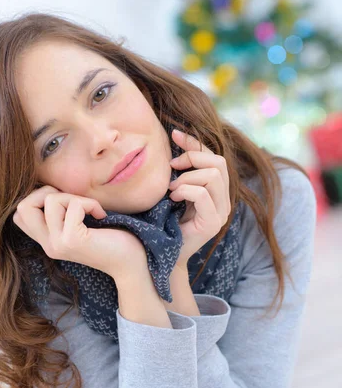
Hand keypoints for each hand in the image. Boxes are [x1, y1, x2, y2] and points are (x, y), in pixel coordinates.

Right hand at [12, 185, 148, 280]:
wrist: (130, 264)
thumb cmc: (110, 240)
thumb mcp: (77, 226)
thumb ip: (61, 215)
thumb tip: (51, 189)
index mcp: (47, 241)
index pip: (19, 215)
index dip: (37, 199)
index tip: (63, 204)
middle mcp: (48, 245)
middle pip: (23, 206)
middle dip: (48, 193)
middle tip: (73, 203)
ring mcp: (58, 244)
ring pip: (50, 200)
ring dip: (74, 197)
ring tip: (91, 210)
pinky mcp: (73, 240)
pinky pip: (73, 205)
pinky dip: (89, 203)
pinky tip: (101, 215)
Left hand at [167, 129, 231, 268]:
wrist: (163, 253)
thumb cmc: (164, 221)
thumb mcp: (174, 191)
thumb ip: (180, 172)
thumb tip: (174, 140)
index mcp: (217, 191)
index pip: (214, 157)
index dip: (195, 143)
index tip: (174, 134)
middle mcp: (224, 200)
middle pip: (219, 162)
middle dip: (193, 158)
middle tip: (172, 168)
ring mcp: (222, 212)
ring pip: (213, 176)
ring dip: (187, 177)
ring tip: (171, 189)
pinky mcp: (213, 223)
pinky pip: (203, 194)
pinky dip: (185, 190)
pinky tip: (173, 198)